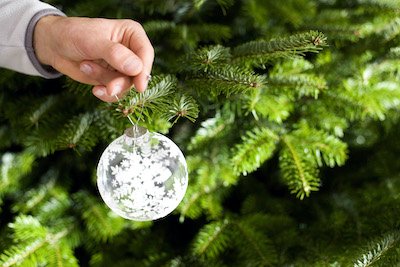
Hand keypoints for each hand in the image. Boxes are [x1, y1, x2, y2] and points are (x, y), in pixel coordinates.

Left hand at [34, 16, 153, 101]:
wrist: (54, 46)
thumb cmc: (73, 35)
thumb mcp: (93, 42)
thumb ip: (115, 54)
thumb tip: (137, 68)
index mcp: (131, 34)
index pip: (146, 53)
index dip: (144, 71)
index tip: (139, 86)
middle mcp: (130, 51)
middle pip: (138, 73)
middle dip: (121, 82)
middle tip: (108, 87)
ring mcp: (122, 66)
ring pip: (126, 85)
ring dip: (106, 82)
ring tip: (86, 67)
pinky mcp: (113, 78)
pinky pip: (117, 92)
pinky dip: (105, 93)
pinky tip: (94, 89)